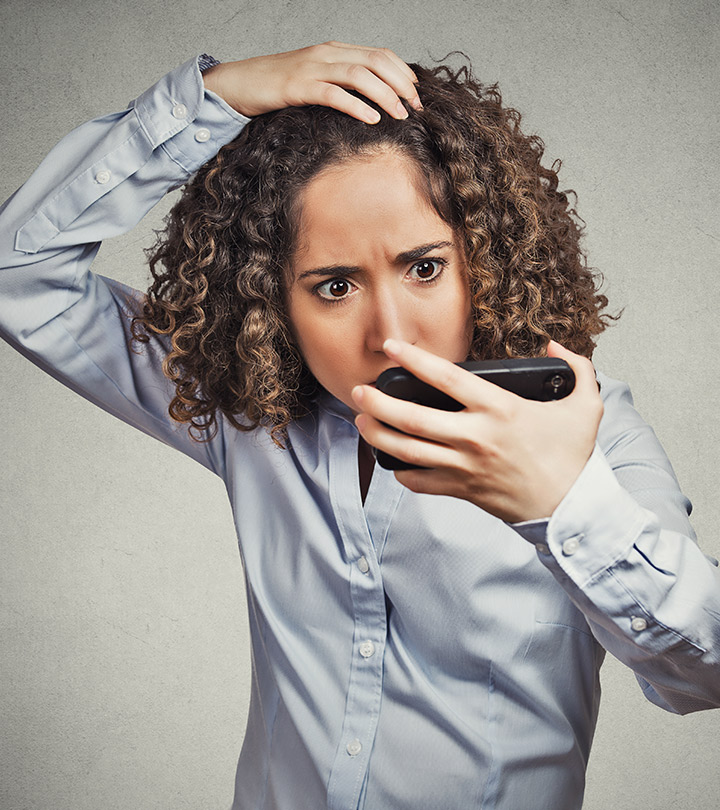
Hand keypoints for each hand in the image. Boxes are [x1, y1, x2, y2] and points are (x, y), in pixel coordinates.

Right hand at [202, 41, 420, 122]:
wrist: (240, 83)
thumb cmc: (279, 87)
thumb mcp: (317, 79)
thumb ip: (342, 83)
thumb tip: (373, 100)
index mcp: (335, 50)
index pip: (380, 54)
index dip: (403, 74)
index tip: (417, 96)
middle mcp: (327, 54)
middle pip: (376, 62)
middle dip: (402, 85)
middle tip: (416, 108)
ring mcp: (312, 68)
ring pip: (360, 76)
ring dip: (385, 96)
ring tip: (400, 115)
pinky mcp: (298, 87)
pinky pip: (333, 94)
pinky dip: (356, 106)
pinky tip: (372, 119)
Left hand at [351, 340, 603, 522]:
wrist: (571, 508)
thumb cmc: (573, 457)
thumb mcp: (587, 406)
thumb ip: (577, 368)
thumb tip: (554, 347)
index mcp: (499, 409)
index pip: (445, 377)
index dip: (413, 360)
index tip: (391, 347)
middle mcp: (475, 437)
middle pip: (412, 417)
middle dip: (377, 402)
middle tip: (358, 390)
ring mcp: (464, 466)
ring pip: (407, 450)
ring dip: (377, 434)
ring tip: (359, 420)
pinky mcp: (461, 490)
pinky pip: (419, 482)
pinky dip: (400, 471)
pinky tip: (390, 458)